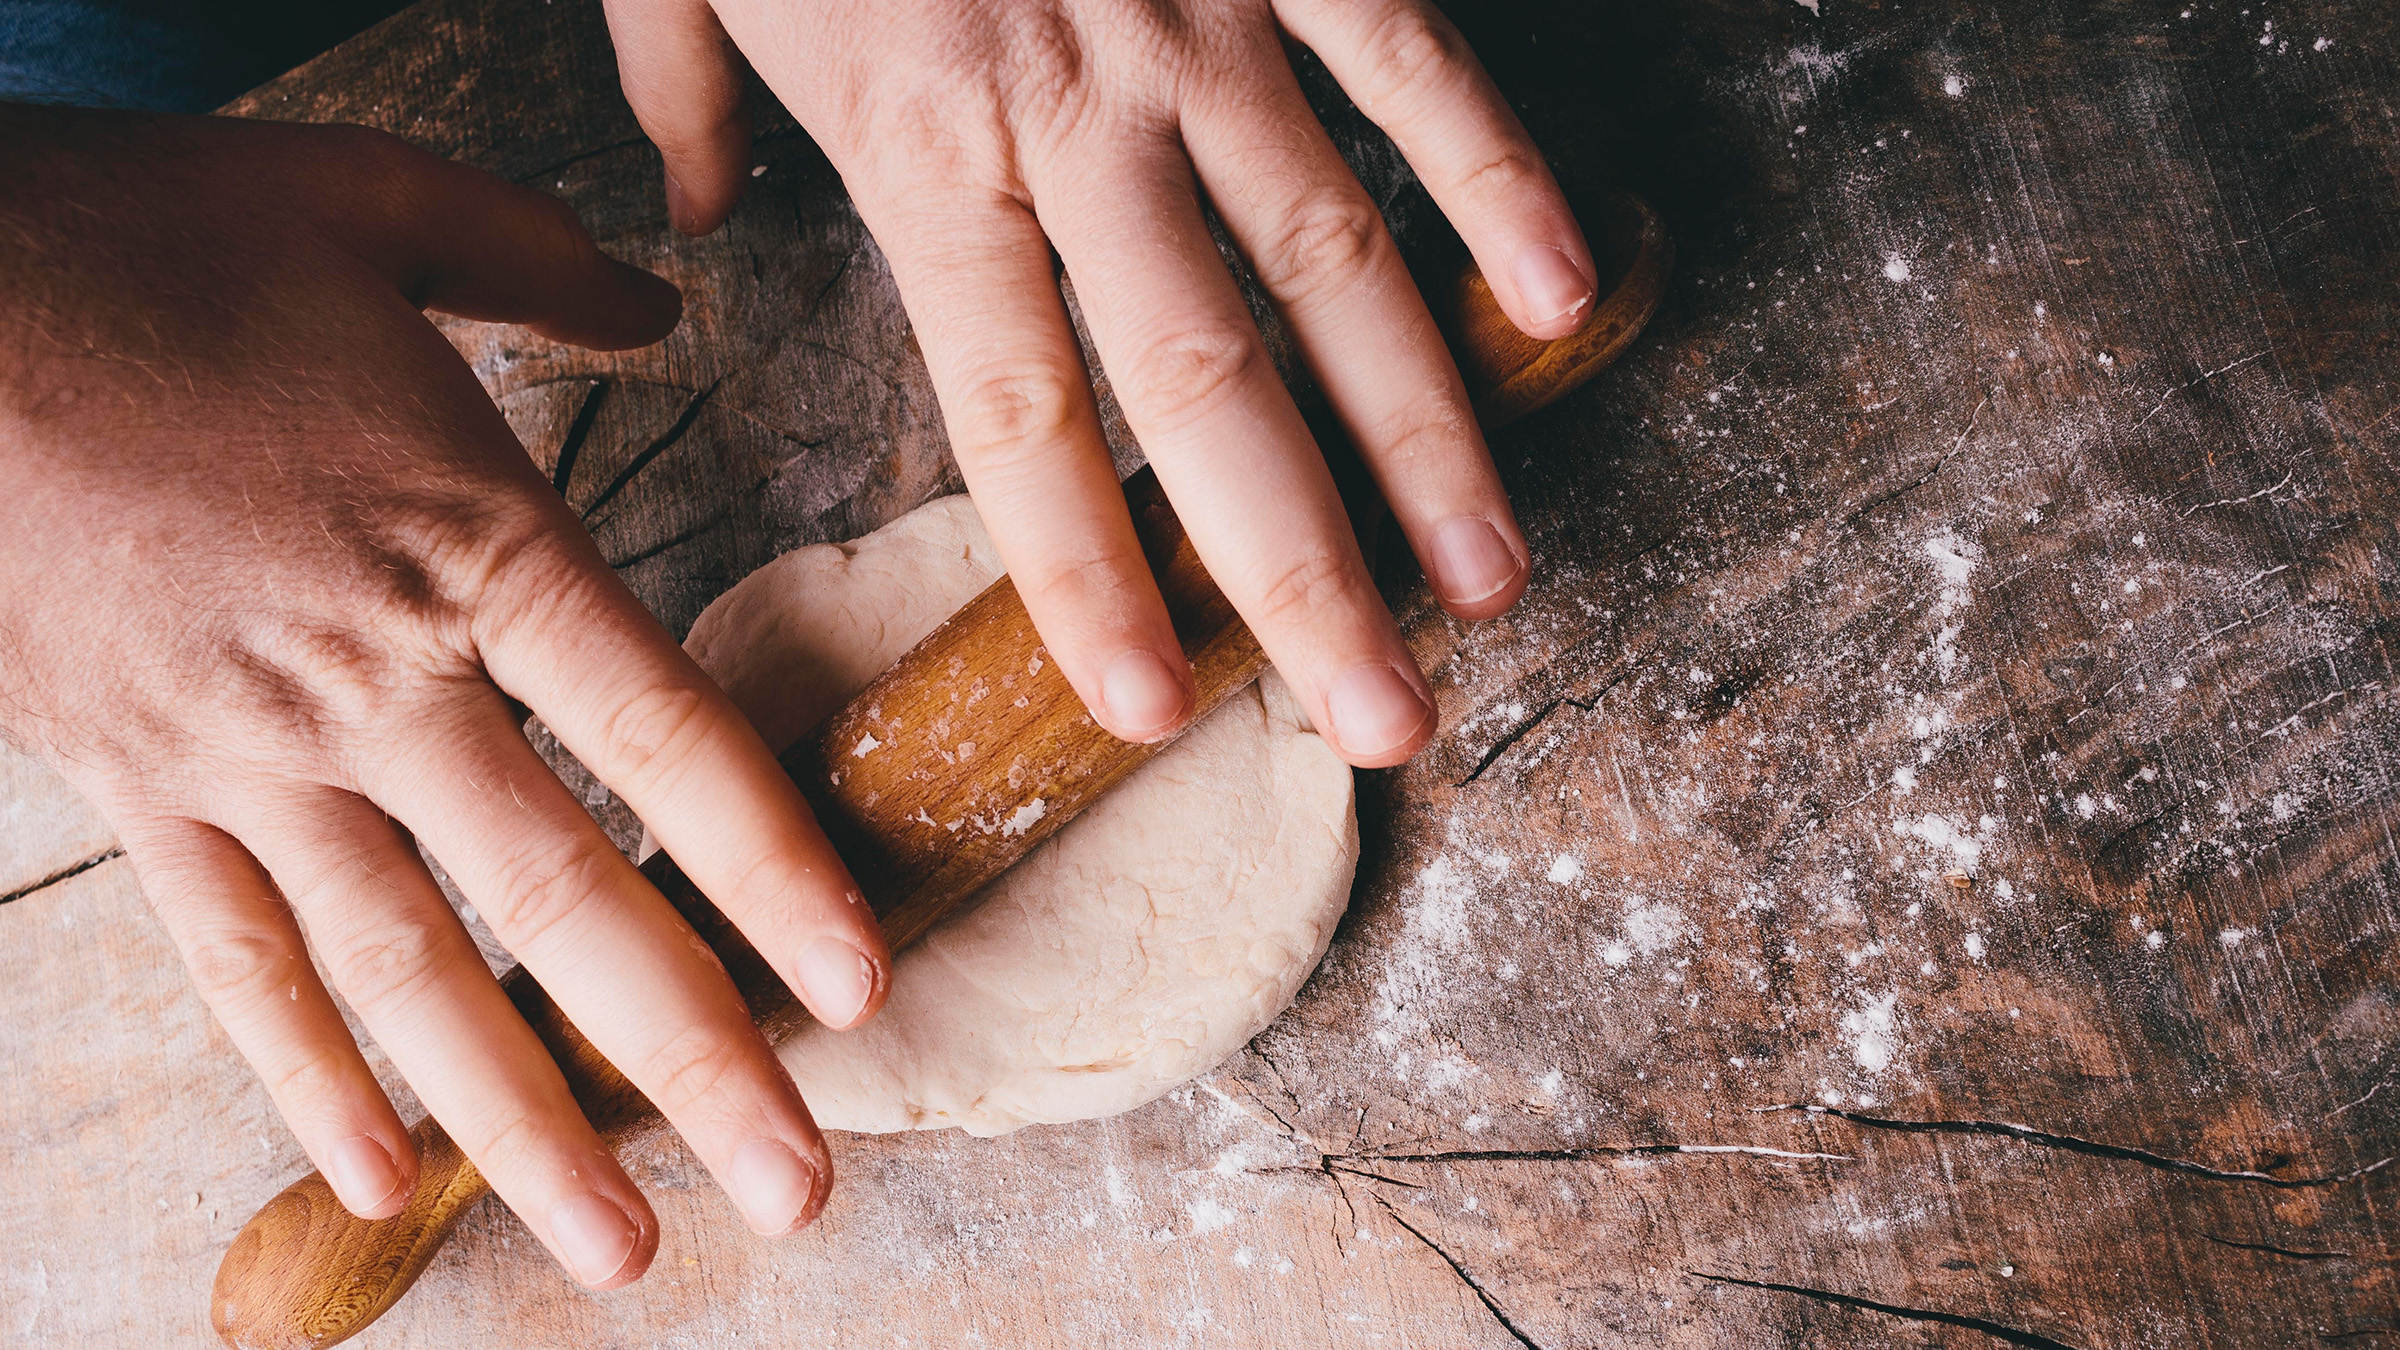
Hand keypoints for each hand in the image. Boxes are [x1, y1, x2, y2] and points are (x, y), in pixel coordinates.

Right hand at [0, 107, 893, 1284]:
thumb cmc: (140, 243)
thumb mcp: (367, 200)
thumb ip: (537, 262)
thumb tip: (664, 302)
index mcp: (467, 541)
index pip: (662, 734)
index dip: (772, 865)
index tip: (859, 987)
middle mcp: (374, 681)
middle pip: (559, 898)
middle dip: (691, 1054)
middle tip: (799, 1186)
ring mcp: (246, 757)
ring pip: (403, 975)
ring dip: (520, 1124)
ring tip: (624, 1247)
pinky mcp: (136, 791)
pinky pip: (234, 962)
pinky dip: (304, 1078)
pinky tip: (376, 1180)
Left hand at [601, 0, 1595, 763]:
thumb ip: (680, 106)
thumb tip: (685, 231)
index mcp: (922, 146)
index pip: (1018, 408)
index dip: (1088, 573)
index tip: (1156, 709)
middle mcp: (1075, 112)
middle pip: (1205, 380)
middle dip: (1302, 568)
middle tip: (1384, 714)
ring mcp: (1194, 20)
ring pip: (1336, 256)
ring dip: (1424, 429)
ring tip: (1491, 575)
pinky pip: (1407, 58)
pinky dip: (1489, 172)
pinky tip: (1559, 297)